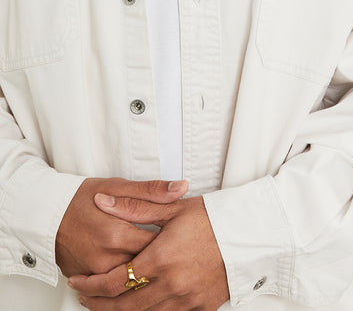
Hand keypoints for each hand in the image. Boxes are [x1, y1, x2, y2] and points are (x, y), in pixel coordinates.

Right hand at [56, 178, 188, 277]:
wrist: (46, 213)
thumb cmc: (81, 197)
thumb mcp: (118, 186)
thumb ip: (152, 191)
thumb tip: (181, 188)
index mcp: (118, 234)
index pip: (158, 248)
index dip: (174, 244)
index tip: (182, 239)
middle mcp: (106, 259)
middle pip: (146, 270)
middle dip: (161, 263)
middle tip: (173, 255)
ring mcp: (95, 274)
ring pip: (130, 284)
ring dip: (144, 275)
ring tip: (158, 266)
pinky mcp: (87, 280)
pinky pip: (112, 289)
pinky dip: (125, 282)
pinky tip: (136, 274)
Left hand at [68, 193, 229, 310]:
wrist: (249, 232)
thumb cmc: (212, 217)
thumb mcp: (172, 208)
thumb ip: (134, 207)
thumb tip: (102, 201)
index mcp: (161, 258)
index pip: (114, 282)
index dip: (91, 286)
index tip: (78, 282)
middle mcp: (172, 284)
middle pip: (123, 306)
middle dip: (98, 304)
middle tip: (84, 297)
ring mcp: (187, 300)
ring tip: (107, 304)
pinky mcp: (201, 307)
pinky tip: (140, 306)